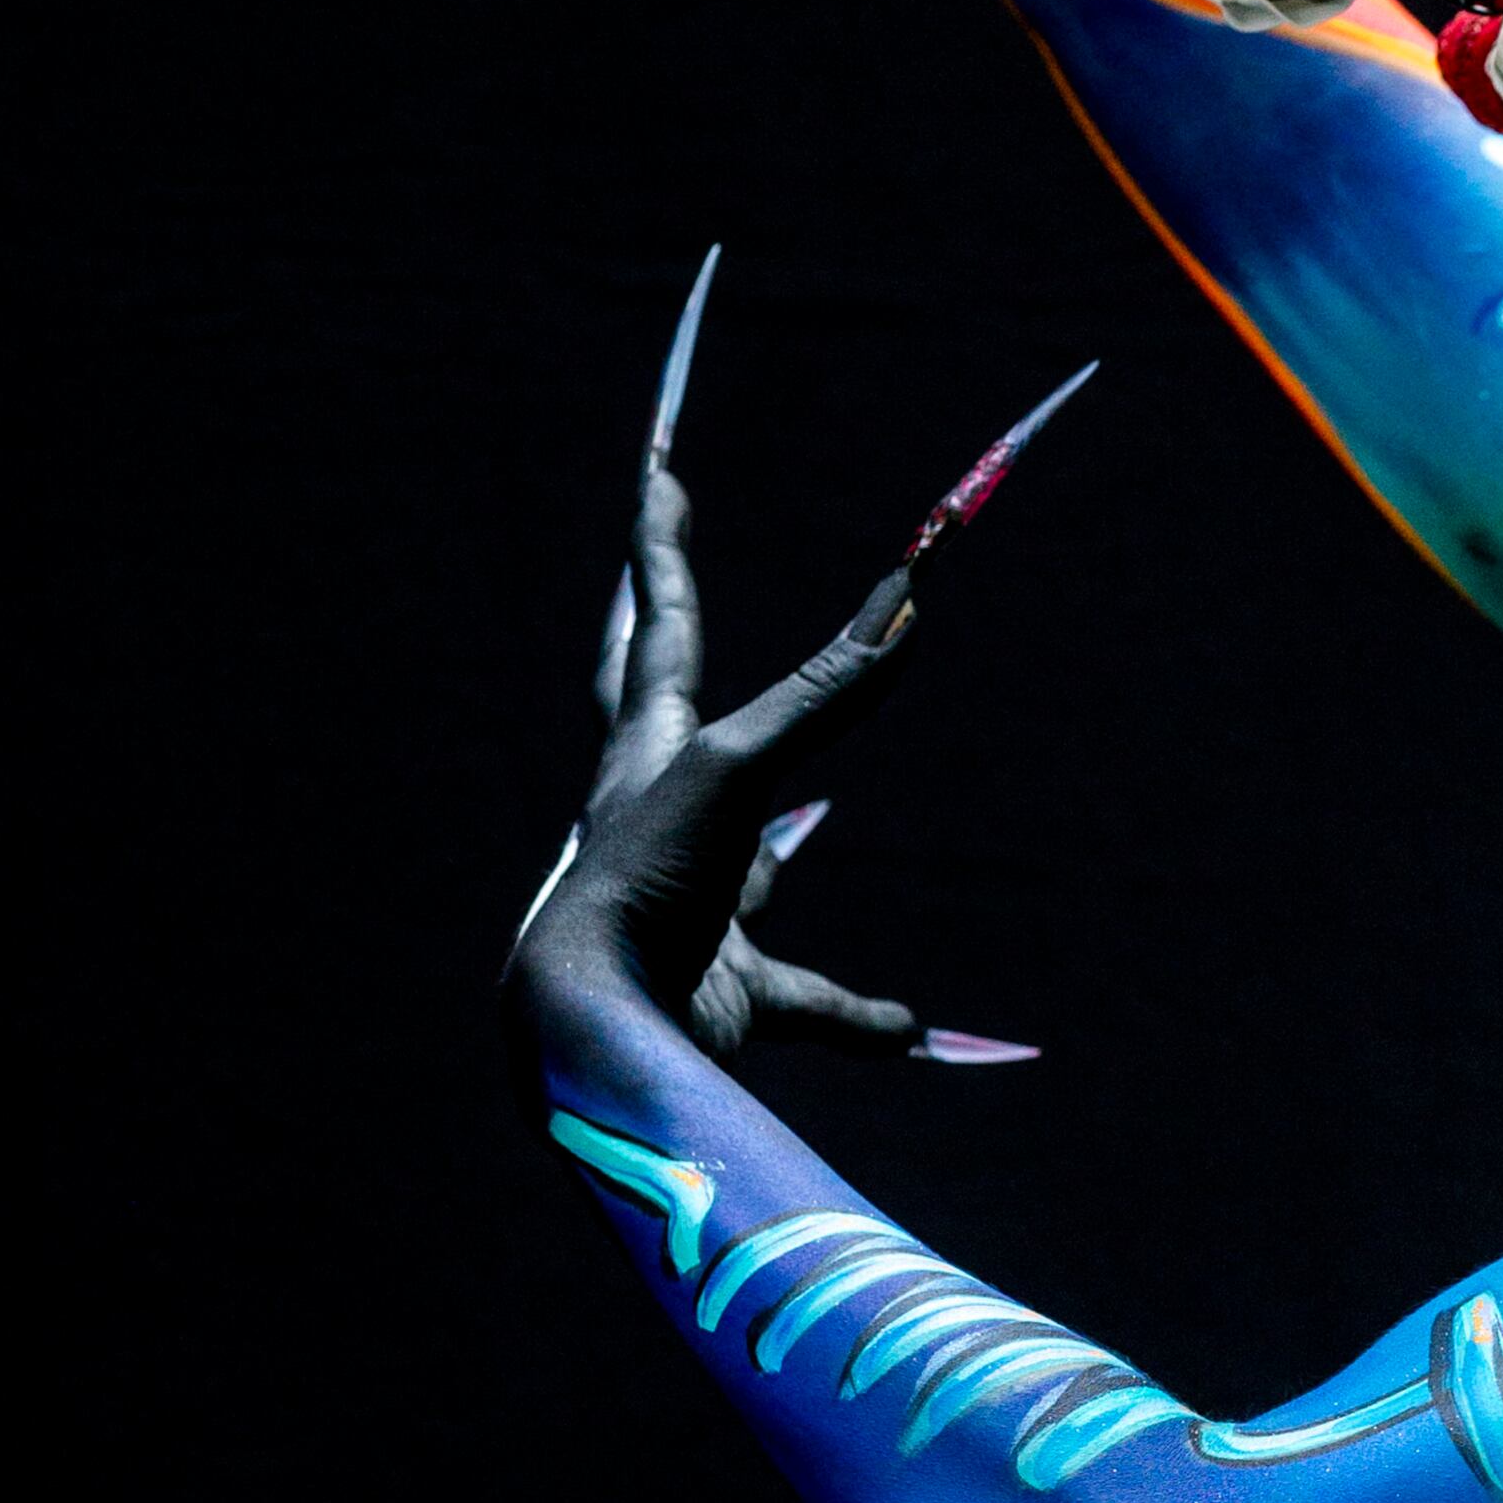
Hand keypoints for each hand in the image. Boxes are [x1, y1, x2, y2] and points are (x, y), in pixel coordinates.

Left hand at [509, 260, 1089, 1066]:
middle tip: (649, 590)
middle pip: (657, 704)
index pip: (658, 615)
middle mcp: (663, 812)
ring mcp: (692, 896)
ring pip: (752, 855)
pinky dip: (868, 1015)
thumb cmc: (638, 886)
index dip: (663, 537)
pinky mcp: (724, 983)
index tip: (660, 466)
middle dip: (655, 643)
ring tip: (812, 828)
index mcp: (649, 745)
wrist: (582, 1036)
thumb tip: (908, 595)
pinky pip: (810, 995)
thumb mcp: (736, 769)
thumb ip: (823, 692)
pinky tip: (920, 1033)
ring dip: (789, 842)